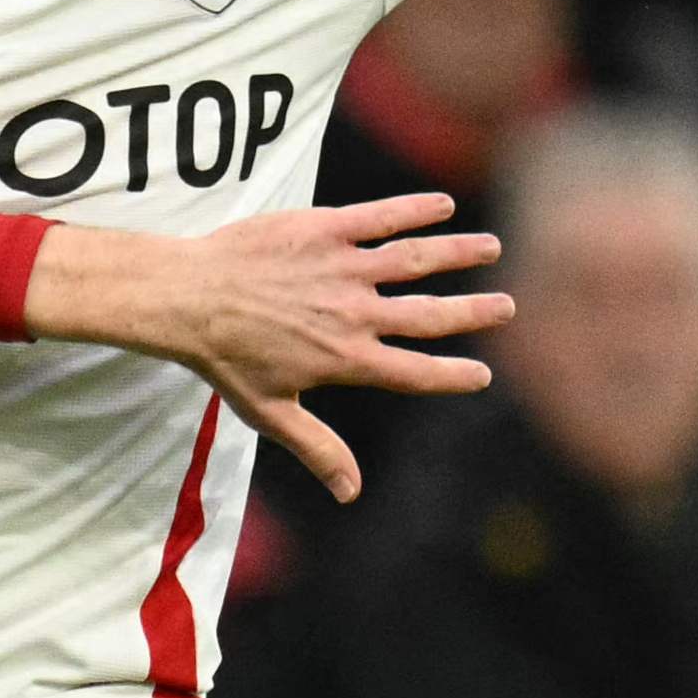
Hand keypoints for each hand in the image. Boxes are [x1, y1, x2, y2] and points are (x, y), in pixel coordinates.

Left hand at [23, 196, 509, 503]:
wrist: (188, 298)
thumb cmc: (225, 359)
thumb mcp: (272, 413)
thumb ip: (319, 449)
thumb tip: (351, 494)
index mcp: (347, 360)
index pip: (416, 372)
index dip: (453, 375)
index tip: (483, 374)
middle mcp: (355, 315)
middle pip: (430, 315)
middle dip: (473, 311)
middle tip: (508, 306)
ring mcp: (343, 269)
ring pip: (416, 259)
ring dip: (459, 252)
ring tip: (490, 247)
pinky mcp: (325, 230)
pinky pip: (382, 217)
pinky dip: (416, 208)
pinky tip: (444, 204)